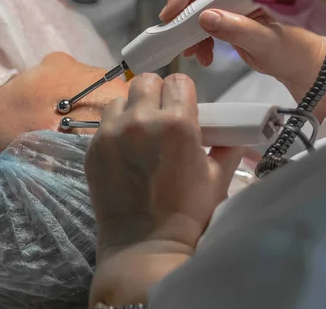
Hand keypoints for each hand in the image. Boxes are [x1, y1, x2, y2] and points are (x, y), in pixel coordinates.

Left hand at [85, 73, 241, 252]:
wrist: (144, 245)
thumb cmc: (187, 212)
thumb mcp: (217, 178)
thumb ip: (227, 146)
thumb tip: (232, 131)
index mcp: (178, 122)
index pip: (177, 81)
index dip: (182, 93)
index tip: (182, 108)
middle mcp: (142, 119)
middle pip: (146, 80)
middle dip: (156, 93)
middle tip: (160, 115)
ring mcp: (112, 132)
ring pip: (121, 98)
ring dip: (132, 109)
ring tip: (139, 132)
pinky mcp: (93, 146)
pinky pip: (104, 122)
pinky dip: (115, 128)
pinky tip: (123, 149)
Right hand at [160, 0, 325, 87]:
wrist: (300, 65)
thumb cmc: (293, 49)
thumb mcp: (265, 41)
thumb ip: (236, 28)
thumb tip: (205, 17)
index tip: (171, 13)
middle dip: (184, 13)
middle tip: (172, 33)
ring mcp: (232, 5)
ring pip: (198, 10)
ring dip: (189, 31)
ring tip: (193, 52)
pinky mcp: (228, 19)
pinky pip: (205, 25)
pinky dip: (199, 40)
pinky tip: (203, 55)